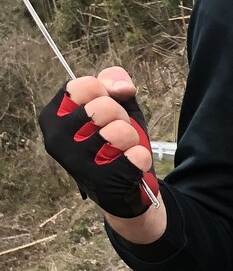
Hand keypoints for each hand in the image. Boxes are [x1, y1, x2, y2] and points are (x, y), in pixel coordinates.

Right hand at [39, 66, 162, 223]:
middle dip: (120, 116)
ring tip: (121, 149)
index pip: (84, 85)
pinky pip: (136, 156)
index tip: (106, 106)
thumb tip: (123, 88)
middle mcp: (56, 139)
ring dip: (131, 138)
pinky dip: (141, 158)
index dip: (105, 92)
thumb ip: (115, 84)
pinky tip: (130, 167)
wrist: (125, 186)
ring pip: (120, 131)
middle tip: (117, 131)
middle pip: (103, 106)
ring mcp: (75, 162)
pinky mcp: (99, 181)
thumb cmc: (116, 140)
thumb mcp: (116, 105)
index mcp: (53, 116)